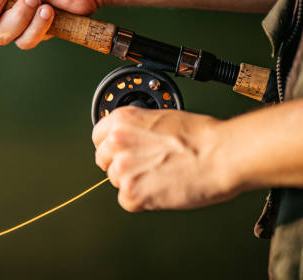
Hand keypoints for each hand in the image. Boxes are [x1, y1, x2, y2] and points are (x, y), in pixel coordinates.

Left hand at [92, 106, 238, 211]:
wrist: (221, 154)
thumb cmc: (201, 136)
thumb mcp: (161, 118)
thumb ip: (138, 129)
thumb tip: (132, 139)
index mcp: (122, 120)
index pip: (99, 137)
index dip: (112, 147)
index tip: (121, 152)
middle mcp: (117, 142)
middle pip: (104, 161)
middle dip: (122, 165)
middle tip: (146, 166)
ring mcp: (123, 169)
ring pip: (116, 182)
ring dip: (134, 183)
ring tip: (160, 177)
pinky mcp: (132, 193)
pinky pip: (127, 201)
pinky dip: (143, 201)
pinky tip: (161, 190)